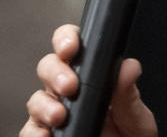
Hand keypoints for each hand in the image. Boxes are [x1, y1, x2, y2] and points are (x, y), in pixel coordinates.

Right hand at [20, 24, 156, 136]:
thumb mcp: (136, 116)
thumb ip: (129, 93)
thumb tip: (129, 67)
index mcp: (92, 75)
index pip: (72, 46)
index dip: (66, 39)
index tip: (70, 48)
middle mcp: (69, 91)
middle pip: (48, 67)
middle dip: (55, 73)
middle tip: (69, 86)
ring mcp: (56, 114)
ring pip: (37, 99)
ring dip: (44, 105)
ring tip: (59, 116)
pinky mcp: (49, 136)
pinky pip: (30, 130)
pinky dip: (33, 131)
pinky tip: (45, 134)